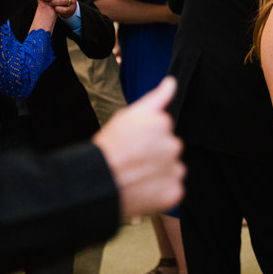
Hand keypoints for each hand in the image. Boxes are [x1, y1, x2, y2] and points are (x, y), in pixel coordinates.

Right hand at [93, 77, 184, 217]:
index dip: (146, 137)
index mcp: (163, 123)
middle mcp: (174, 145)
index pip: (164, 129)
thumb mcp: (128, 116)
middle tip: (134, 162)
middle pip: (170, 149)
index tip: (133, 143)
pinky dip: (161, 192)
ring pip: (173, 170)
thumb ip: (156, 98)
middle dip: (156, 155)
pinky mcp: (175, 191)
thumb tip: (171, 81)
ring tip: (137, 177)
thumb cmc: (109, 148)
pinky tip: (143, 190)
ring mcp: (175, 169)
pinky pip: (173, 190)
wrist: (97, 183)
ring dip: (160, 173)